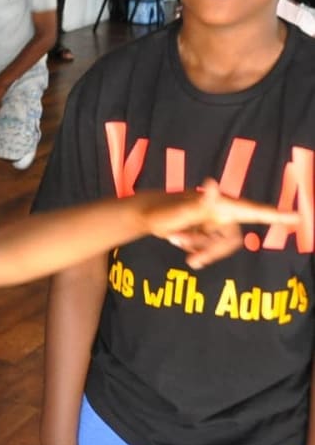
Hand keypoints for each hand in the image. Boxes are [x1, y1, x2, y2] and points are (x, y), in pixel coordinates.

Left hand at [145, 178, 301, 269]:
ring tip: (177, 241)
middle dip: (213, 251)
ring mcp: (215, 222)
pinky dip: (195, 249)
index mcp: (221, 205)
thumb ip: (199, 203)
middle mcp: (222, 213)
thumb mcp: (179, 212)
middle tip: (192, 261)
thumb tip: (212, 183)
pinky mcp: (207, 231)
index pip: (254, 211)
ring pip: (221, 247)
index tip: (297, 216)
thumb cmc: (161, 211)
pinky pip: (210, 248)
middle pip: (233, 241)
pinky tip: (178, 240)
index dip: (276, 215)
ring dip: (200, 249)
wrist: (147, 216)